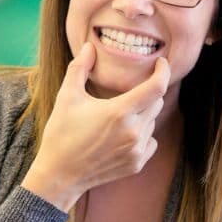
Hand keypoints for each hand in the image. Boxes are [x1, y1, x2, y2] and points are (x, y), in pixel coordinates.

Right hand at [23, 43, 169, 210]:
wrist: (59, 175)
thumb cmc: (61, 134)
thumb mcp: (67, 97)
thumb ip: (80, 68)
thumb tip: (89, 46)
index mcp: (119, 112)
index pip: (156, 87)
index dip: (163, 71)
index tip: (161, 63)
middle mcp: (133, 132)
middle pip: (156, 103)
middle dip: (147, 92)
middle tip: (129, 91)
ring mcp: (136, 150)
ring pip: (152, 122)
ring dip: (142, 114)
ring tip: (118, 117)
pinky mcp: (137, 164)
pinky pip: (151, 142)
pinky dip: (142, 135)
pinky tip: (122, 135)